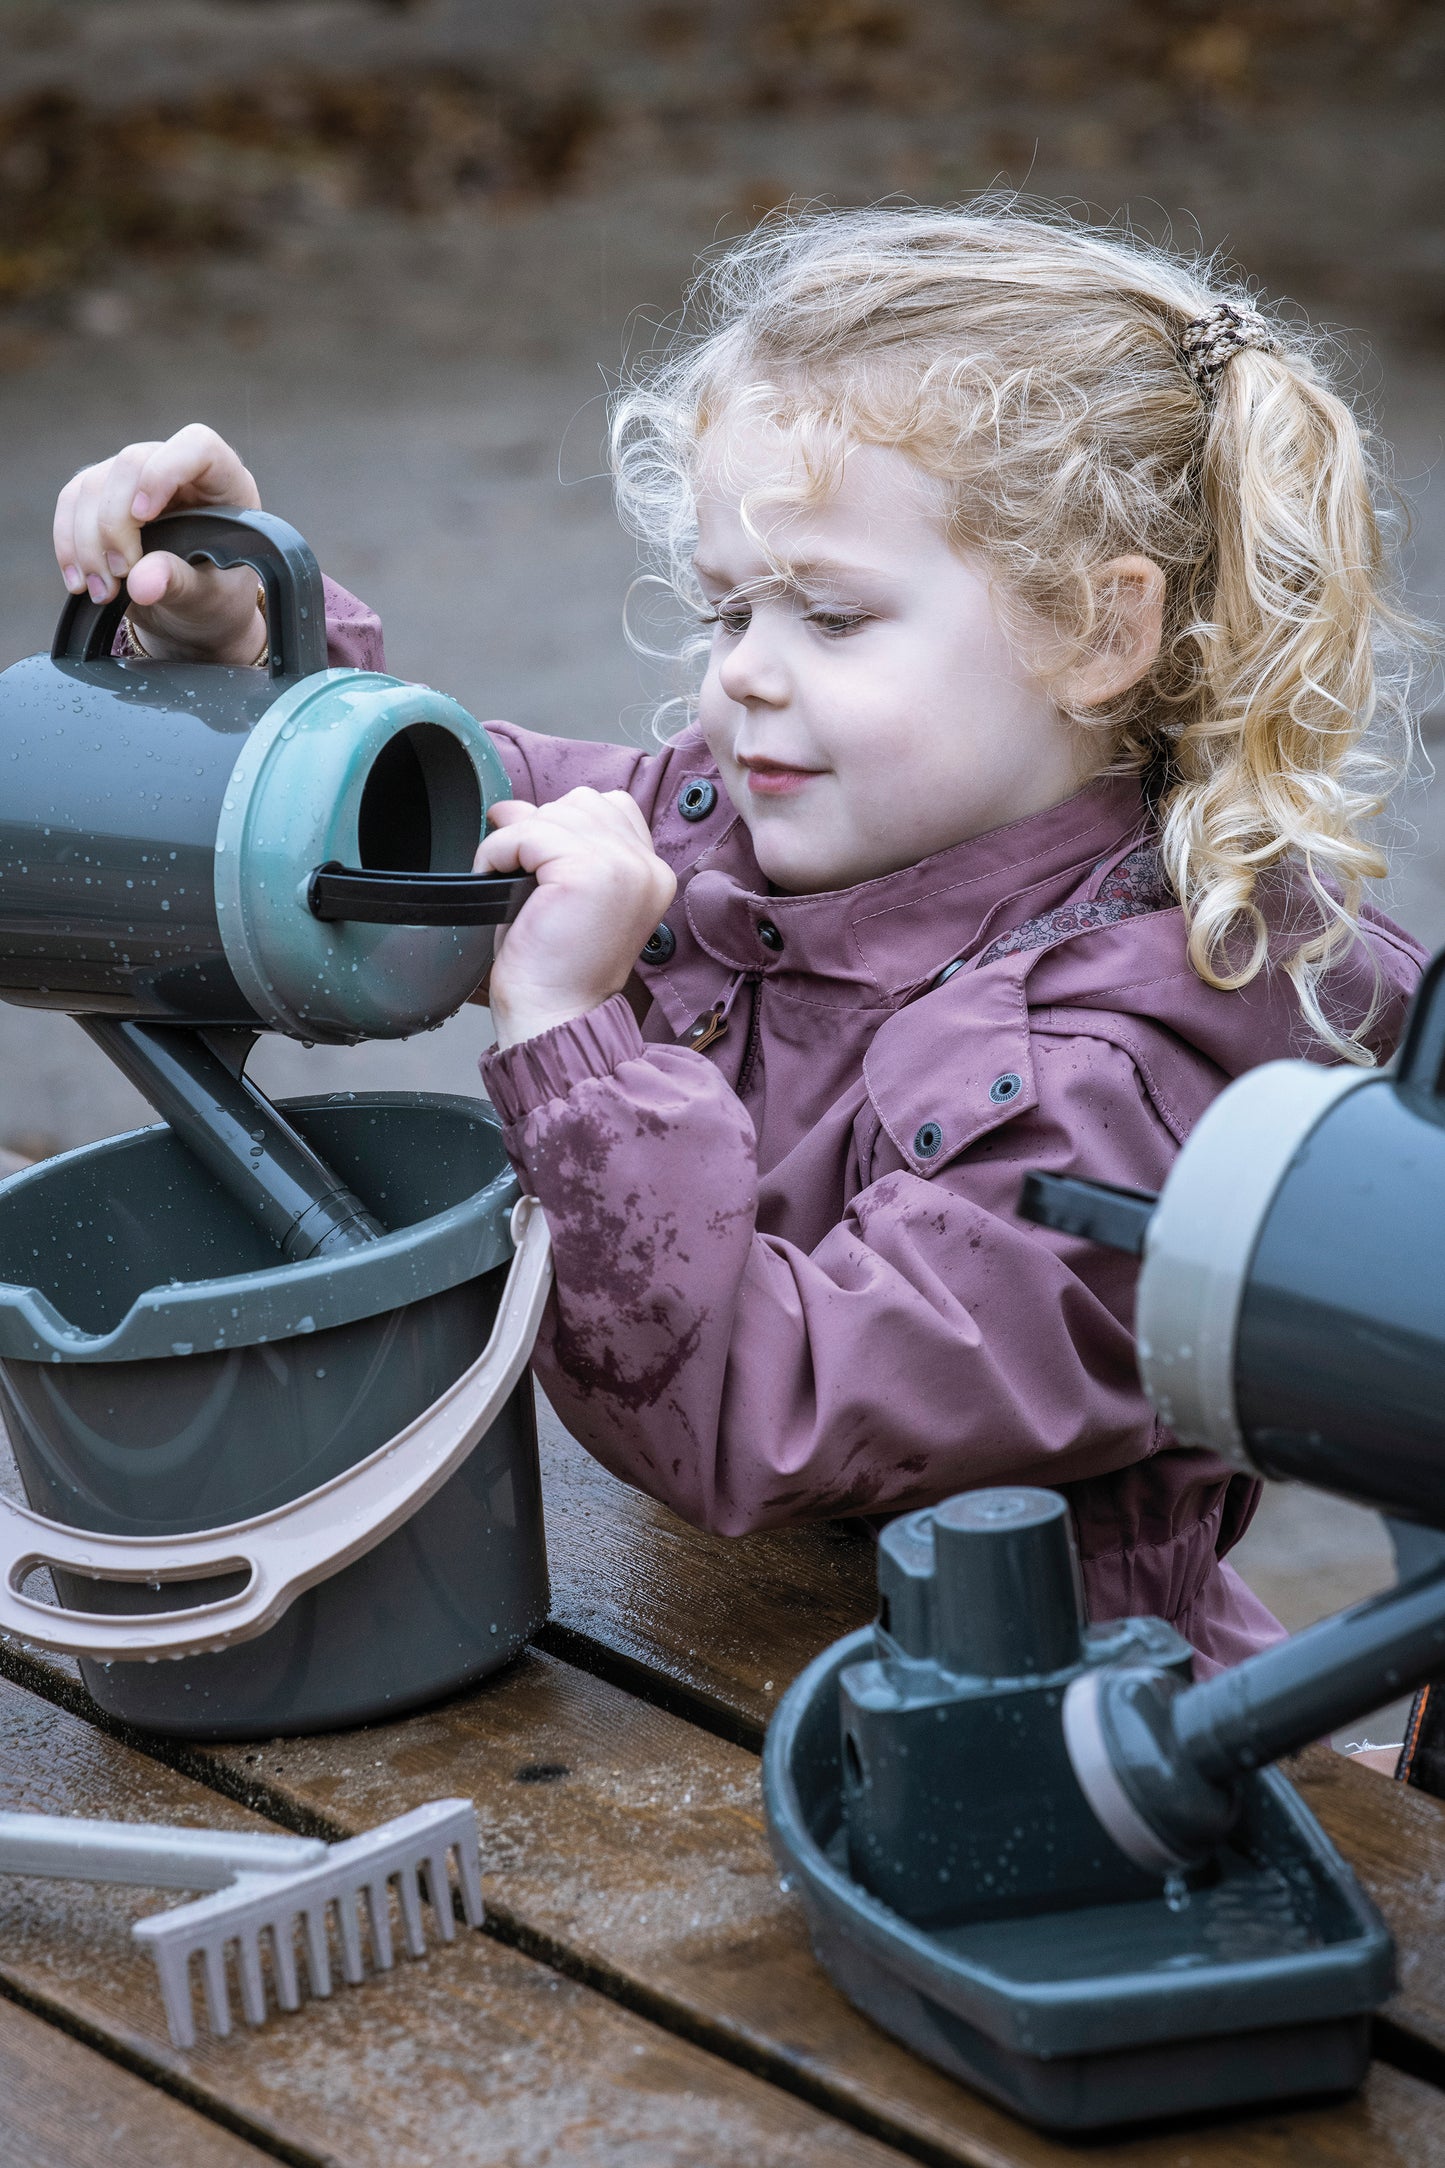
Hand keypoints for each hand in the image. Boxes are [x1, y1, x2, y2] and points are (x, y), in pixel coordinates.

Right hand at [53, 422, 266, 663]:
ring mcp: (137, 478)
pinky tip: (81, 581)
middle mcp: (177, 469)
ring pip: (93, 485)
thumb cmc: (215, 596)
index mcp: (224, 483)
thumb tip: (140, 583)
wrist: (194, 612)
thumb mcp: (208, 597)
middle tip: (121, 575)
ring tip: (103, 591)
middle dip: (115, 524)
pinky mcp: (104, 494)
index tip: (144, 516)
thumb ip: (180, 584)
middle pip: (131, 465)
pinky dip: (69, 544)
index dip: (164, 472)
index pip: (197, 446)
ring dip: (87, 542)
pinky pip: (71, 503)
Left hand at [475, 789, 676, 1049]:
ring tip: (503, 879)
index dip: (565, 823)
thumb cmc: (553, 969)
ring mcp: (622, 866)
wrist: (554, 1018)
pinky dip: (497, 851)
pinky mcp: (589, 871)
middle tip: (514, 868)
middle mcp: (647, 867)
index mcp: (651, 873)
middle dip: (539, 826)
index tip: (535, 856)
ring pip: (553, 813)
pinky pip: (526, 832)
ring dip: (514, 839)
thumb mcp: (561, 892)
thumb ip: (555, 843)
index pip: (612, 807)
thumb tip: (513, 805)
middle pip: (582, 803)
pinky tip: (492, 881)